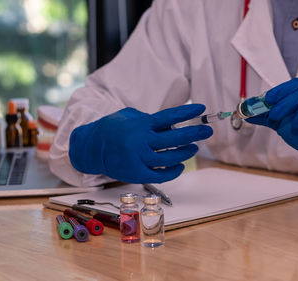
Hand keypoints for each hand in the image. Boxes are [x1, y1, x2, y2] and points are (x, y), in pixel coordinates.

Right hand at [69, 104, 212, 182]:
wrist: (91, 148)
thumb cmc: (111, 129)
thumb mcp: (129, 116)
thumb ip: (150, 120)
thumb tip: (172, 123)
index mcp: (140, 125)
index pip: (169, 116)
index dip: (187, 113)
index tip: (201, 108)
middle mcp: (141, 141)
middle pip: (175, 138)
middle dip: (195, 134)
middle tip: (206, 131)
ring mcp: (139, 159)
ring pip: (171, 157)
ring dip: (186, 152)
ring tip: (194, 147)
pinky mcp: (137, 173)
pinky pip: (162, 174)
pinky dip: (174, 170)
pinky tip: (180, 165)